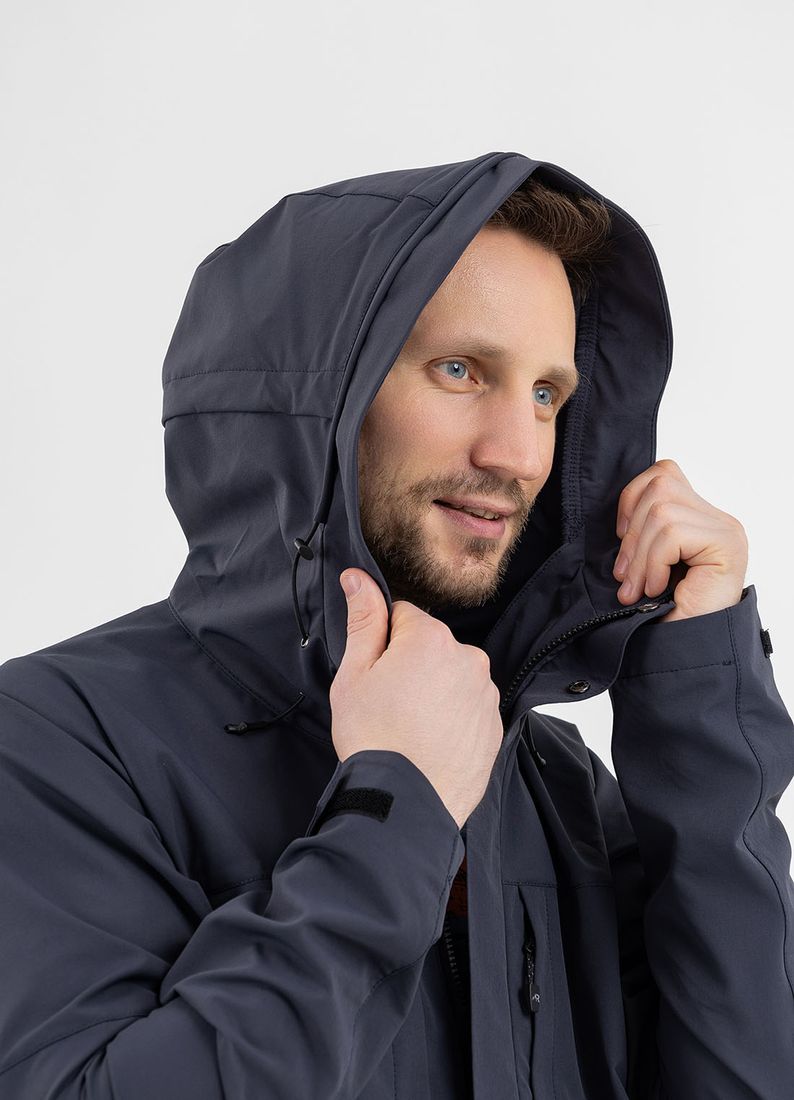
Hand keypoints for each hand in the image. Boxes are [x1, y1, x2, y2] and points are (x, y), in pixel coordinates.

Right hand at [330, 569, 504, 828]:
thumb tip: (358, 577)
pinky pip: (470, 707)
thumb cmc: (373, 737)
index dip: (383, 643)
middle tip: (389, 703)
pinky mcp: (495, 725)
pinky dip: (453, 718)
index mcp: (431, 638)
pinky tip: (430, 741)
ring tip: (410, 727)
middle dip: (411, 665)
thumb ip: (363, 619)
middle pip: (432, 646)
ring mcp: (487, 694)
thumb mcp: (354, 673)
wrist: (405, 803)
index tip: (375, 674)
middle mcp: (469, 658)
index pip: (403, 616)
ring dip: (435, 691)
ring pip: (453, 677)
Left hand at [612, 459, 747, 622]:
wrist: (687, 651)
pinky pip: (672, 534)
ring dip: (640, 555)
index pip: (662, 474)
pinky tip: (657, 589)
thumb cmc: (664, 612)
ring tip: (640, 588)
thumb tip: (616, 520)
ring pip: (662, 511)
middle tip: (625, 576)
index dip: (632, 500)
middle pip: (659, 487)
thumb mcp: (643, 562)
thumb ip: (640, 531)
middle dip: (632, 534)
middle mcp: (717, 519)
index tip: (620, 539)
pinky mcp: (726, 545)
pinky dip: (654, 563)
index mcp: (698, 517)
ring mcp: (724, 530)